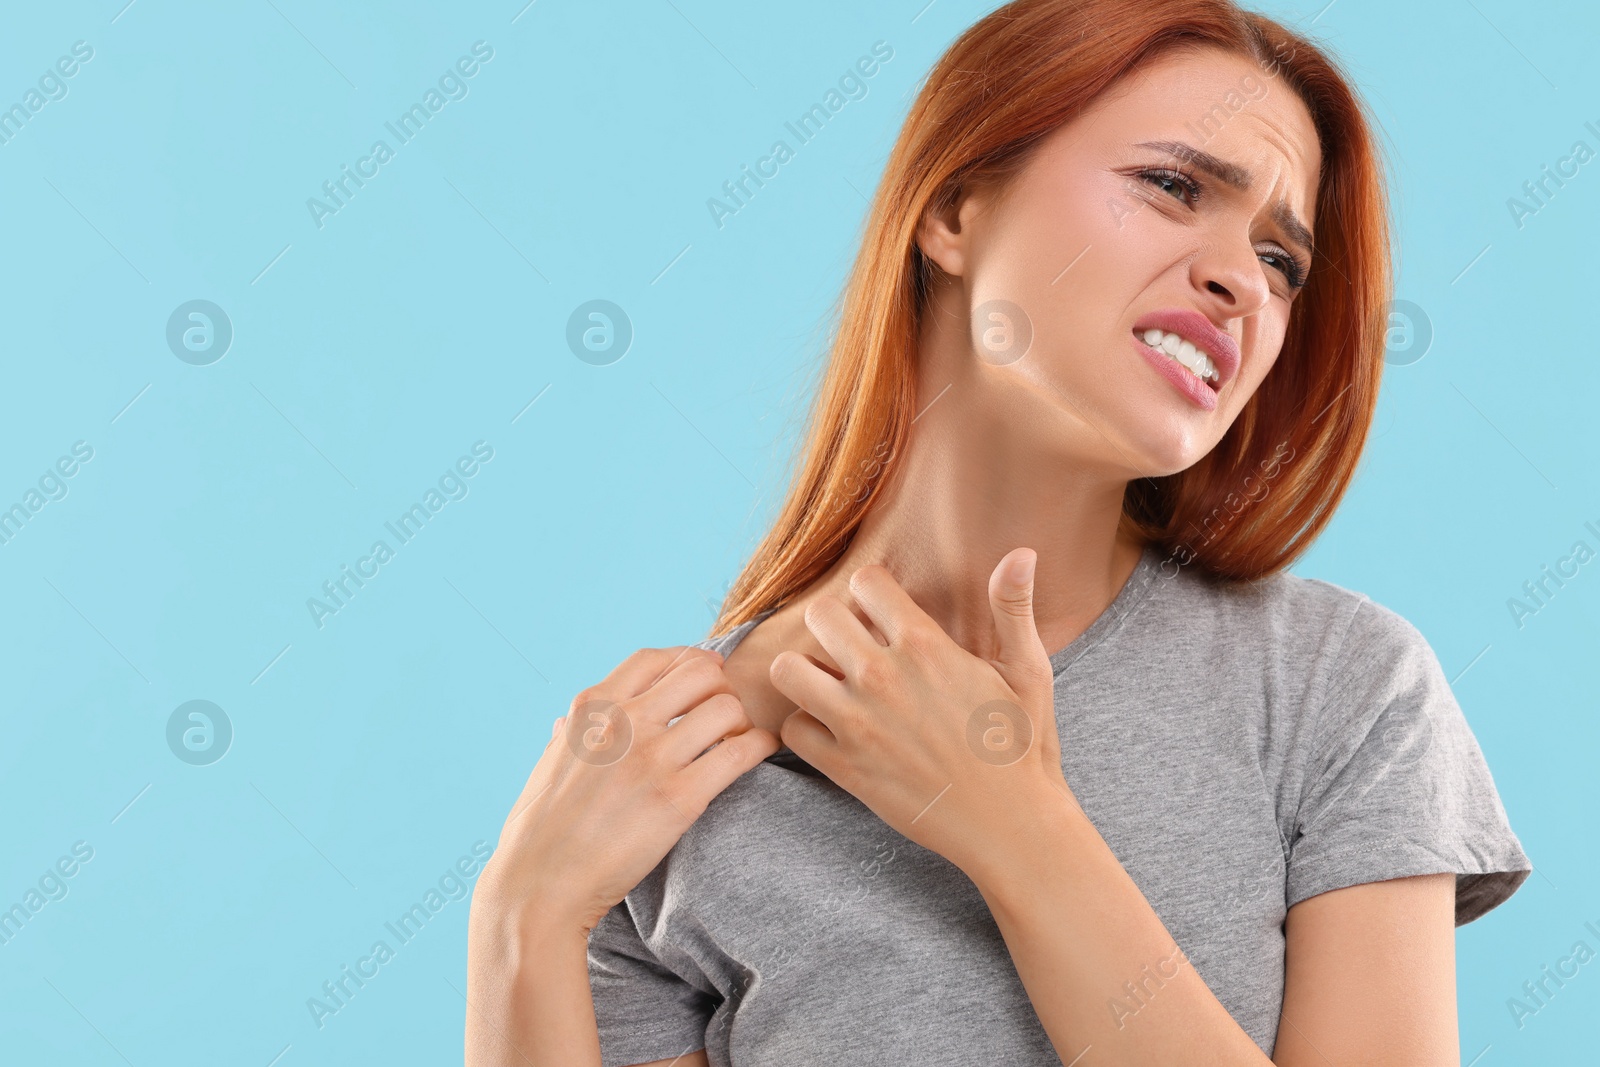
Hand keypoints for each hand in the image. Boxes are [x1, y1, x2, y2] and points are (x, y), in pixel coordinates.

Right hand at [474, 646, 780, 937]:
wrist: (539, 886)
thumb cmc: (539, 833)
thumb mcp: (548, 766)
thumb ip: (568, 737)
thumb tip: (566, 725)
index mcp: (592, 708)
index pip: (654, 658)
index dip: (687, 661)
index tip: (703, 678)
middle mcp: (625, 722)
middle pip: (700, 671)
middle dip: (719, 688)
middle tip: (722, 716)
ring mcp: (653, 758)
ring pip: (726, 707)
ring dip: (740, 721)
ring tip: (736, 741)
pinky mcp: (679, 798)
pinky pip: (740, 753)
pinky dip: (759, 746)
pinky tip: (758, 753)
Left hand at [769, 548, 1069, 874]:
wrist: (1012, 827)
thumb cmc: (1024, 746)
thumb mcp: (1029, 671)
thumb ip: (1012, 607)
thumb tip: (1022, 551)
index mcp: (926, 647)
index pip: (866, 583)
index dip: (873, 591)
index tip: (882, 611)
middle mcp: (883, 678)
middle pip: (817, 615)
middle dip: (832, 622)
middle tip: (850, 643)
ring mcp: (857, 725)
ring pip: (787, 669)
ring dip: (806, 671)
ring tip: (831, 681)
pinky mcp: (844, 768)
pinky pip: (792, 728)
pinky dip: (806, 726)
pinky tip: (832, 728)